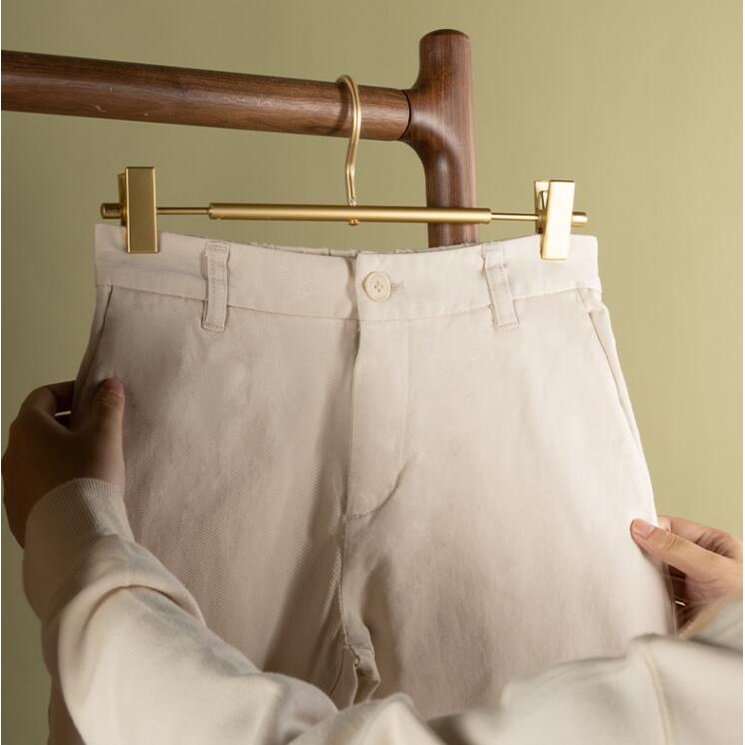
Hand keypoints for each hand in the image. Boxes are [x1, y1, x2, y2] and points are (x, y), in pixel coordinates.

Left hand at [2, 377, 125, 548]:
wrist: (71, 535)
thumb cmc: (86, 478)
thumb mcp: (105, 436)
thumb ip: (107, 406)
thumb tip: (109, 386)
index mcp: (28, 428)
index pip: (44, 395)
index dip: (70, 392)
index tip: (93, 399)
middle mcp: (12, 453)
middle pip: (38, 426)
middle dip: (67, 423)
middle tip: (97, 430)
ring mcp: (10, 484)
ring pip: (36, 457)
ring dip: (59, 453)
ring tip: (90, 463)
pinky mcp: (17, 510)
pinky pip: (35, 485)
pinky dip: (53, 480)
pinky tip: (78, 490)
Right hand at [631, 515, 742, 628]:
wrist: (742, 644)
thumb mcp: (714, 568)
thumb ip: (677, 548)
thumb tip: (643, 529)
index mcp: (715, 546)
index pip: (674, 528)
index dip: (652, 529)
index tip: (630, 533)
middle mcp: (702, 566)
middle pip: (662, 552)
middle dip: (645, 555)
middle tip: (624, 554)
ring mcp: (692, 590)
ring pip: (658, 576)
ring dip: (644, 578)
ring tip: (629, 576)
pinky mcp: (683, 611)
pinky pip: (658, 600)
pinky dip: (647, 599)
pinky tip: (638, 596)